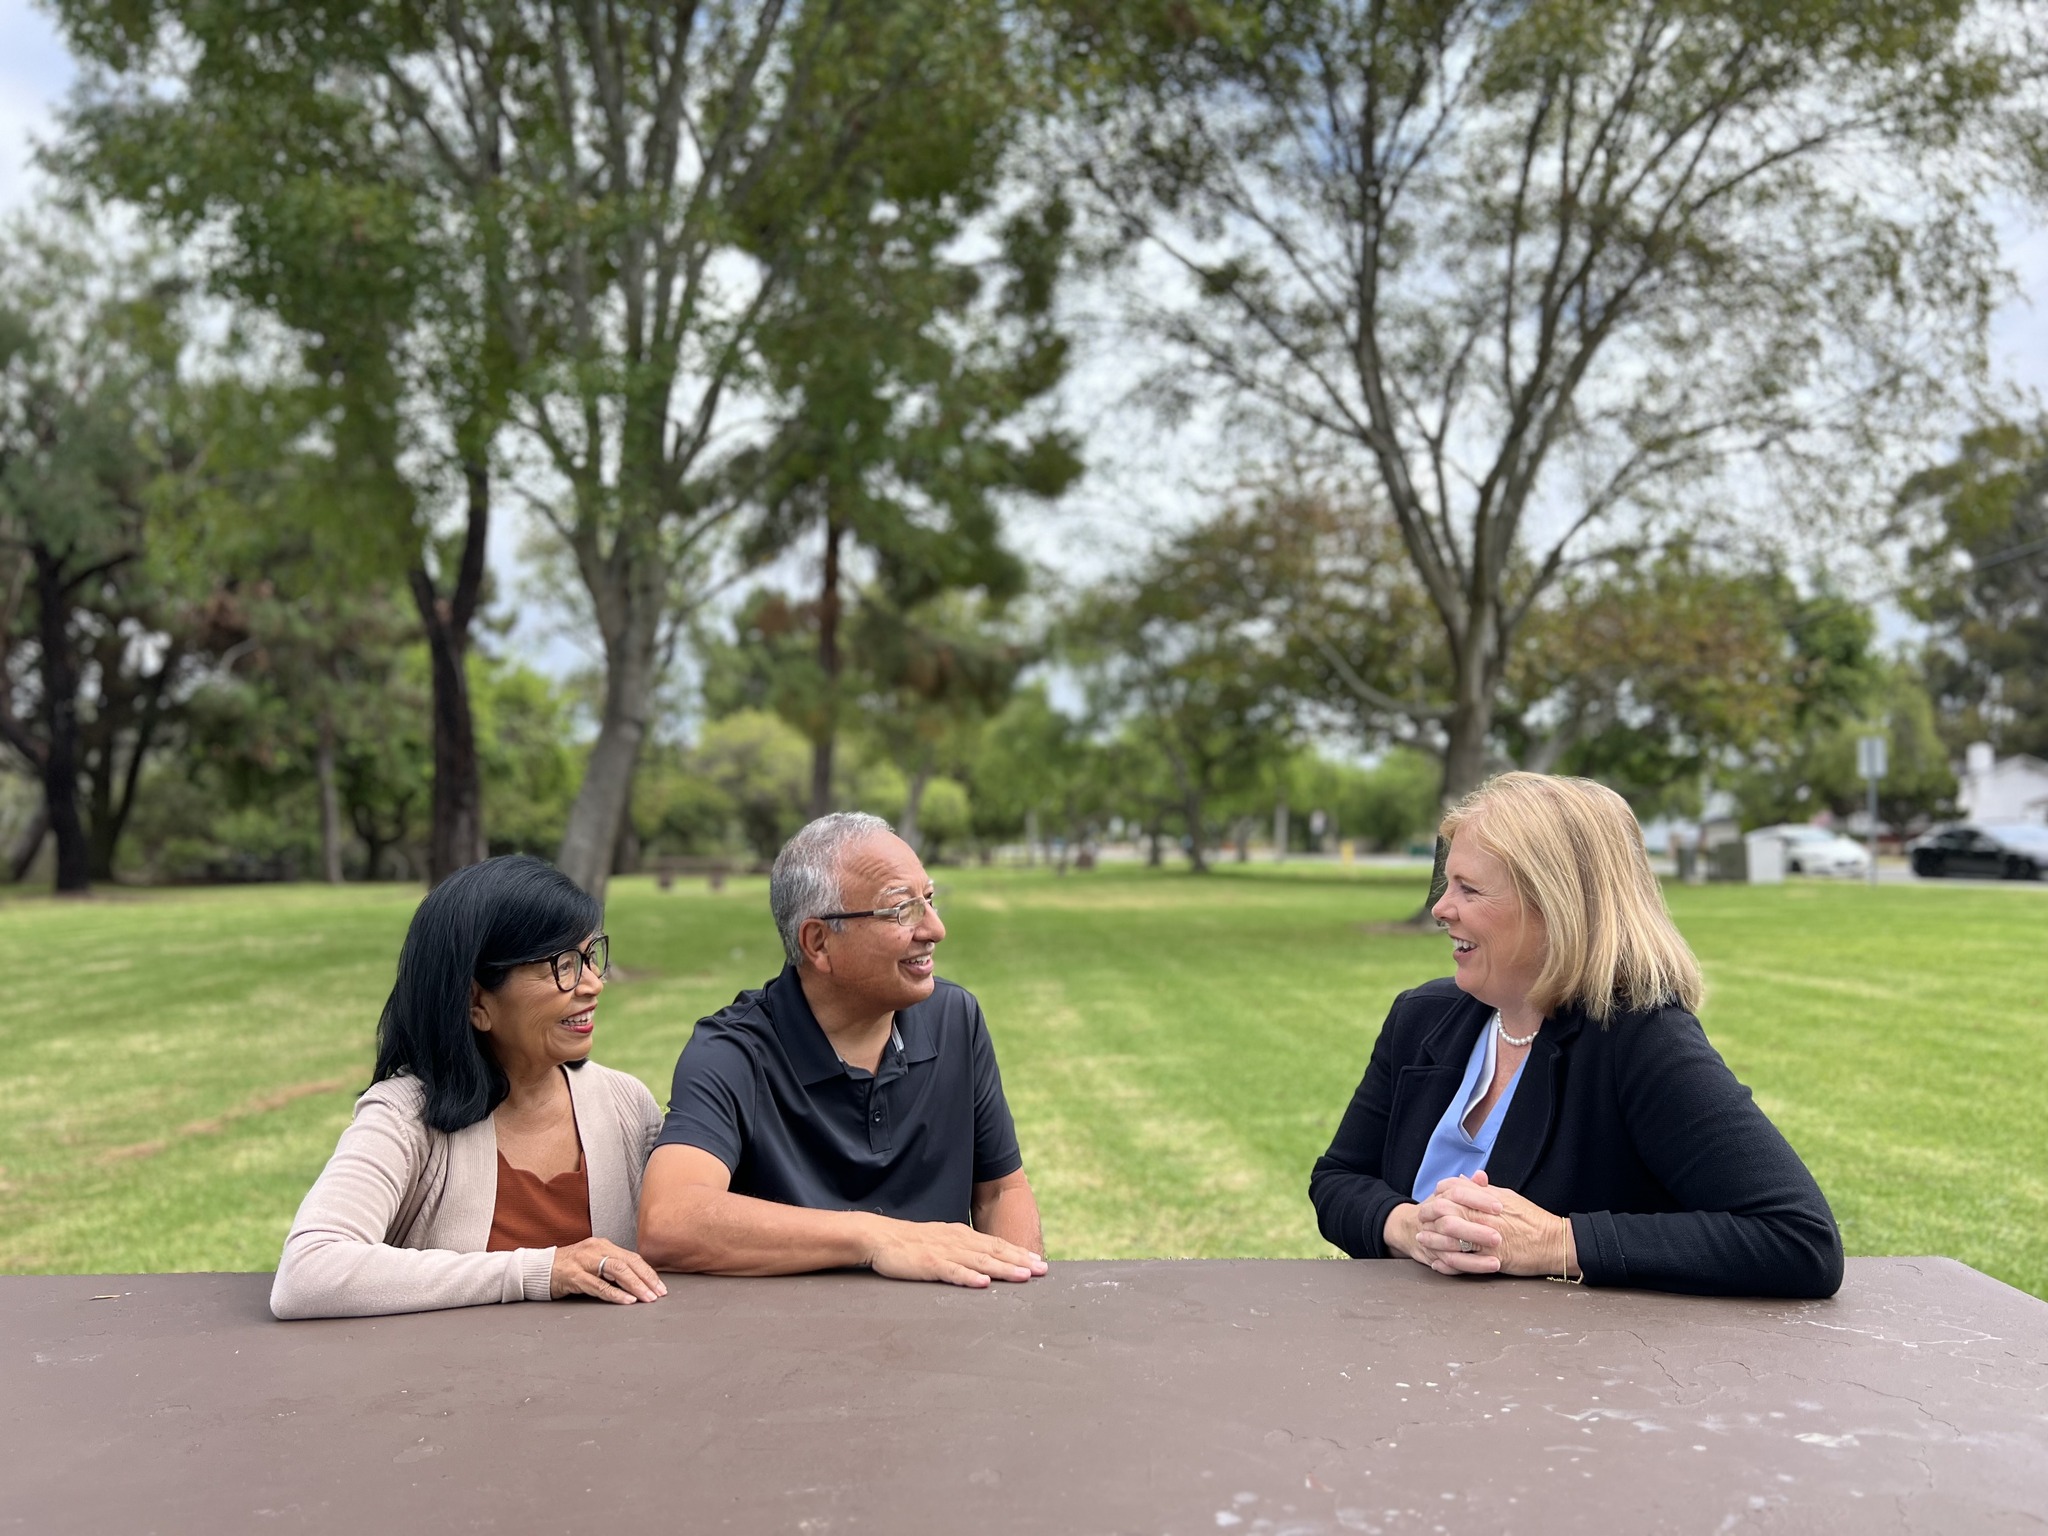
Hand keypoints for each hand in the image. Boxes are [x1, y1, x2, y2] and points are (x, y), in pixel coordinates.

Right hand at [550, 1238, 667, 1303]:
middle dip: (647, 1279)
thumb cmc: (567, 1268)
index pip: (632, 1257)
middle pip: (628, 1262)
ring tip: (647, 1297)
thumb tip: (637, 1281)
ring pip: (617, 1271)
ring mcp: (584, 1261)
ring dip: (635, 1285)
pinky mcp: (574, 1275)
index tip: (660, 1286)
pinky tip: (627, 1300)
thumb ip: (611, 1267)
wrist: (538, 1269)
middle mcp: (596, 1249)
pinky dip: (615, 1293)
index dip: (648, 1272)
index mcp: (603, 1245)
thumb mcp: (592, 1262)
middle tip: (659, 1293)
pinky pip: (598, 1285)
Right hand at [863, 1216, 1047, 1287]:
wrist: (879, 1237)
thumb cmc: (910, 1243)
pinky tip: (983, 1283)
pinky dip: (969, 1277)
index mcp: (961, 1236)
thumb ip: (962, 1251)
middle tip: (1042, 1270)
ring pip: (979, 1261)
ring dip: (1003, 1269)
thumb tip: (983, 1264)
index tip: (1038, 1262)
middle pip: (995, 1251)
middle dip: (1020, 1261)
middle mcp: (958, 1241)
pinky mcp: (929, 1263)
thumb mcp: (941, 1242)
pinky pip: (952, 1271)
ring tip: (1023, 1276)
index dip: (1018, 1253)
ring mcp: (944, 1252)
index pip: (996, 1244)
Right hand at [1385, 1180, 1505, 1275]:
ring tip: (1496, 1261)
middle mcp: (1432, 1218)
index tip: (1499, 1206)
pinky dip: (1467, 1267)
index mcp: (1439, 1198)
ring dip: (1474, 1257)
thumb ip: (1469, 1186)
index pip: (1457, 1193)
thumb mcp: (1451, 1194)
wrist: (1411, 1228)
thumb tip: (1481, 1176)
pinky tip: (1485, 1268)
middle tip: (1498, 1237)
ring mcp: (1431, 1238)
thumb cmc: (1439, 1211)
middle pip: (1450, 1223)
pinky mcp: (1433, 1256)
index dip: (1478, 1199)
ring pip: (1449, 1248)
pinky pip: (1449, 1265)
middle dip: (1475, 1231)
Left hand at [1433, 1172, 1576, 1277]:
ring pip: (1451, 1238)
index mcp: (1486, 1199)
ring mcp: (1486, 1238)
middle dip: (1430, 1217)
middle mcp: (1483, 1217)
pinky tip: (1439, 1262)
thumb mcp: (1507, 1197)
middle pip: (1446, 1213)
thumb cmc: (1533, 1219)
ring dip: (1434, 1240)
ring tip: (1424, 1241)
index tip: (1432, 1199)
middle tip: (1420, 1221)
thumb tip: (1466, 1179)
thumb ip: (1483, 1190)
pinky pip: (1464, 1261)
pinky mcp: (1491, 1259)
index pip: (1453, 1191)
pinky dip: (1448, 1262)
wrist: (1553, 1242)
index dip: (1438, 1195)